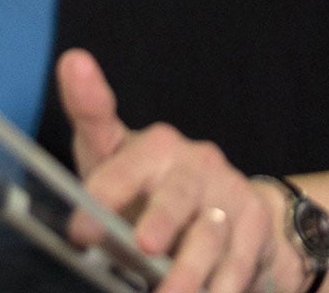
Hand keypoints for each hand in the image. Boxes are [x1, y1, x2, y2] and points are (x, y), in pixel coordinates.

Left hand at [57, 48, 300, 292]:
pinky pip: (240, 261)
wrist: (224, 204)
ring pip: (212, 235)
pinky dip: (225, 286)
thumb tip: (73, 59)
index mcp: (154, 145)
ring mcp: (229, 194)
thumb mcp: (113, 154)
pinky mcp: (255, 224)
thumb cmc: (149, 183)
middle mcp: (195, 163)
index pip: (125, 162)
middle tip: (144, 245)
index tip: (81, 229)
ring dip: (191, 271)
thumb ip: (91, 118)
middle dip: (162, 219)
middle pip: (179, 194)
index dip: (106, 191)